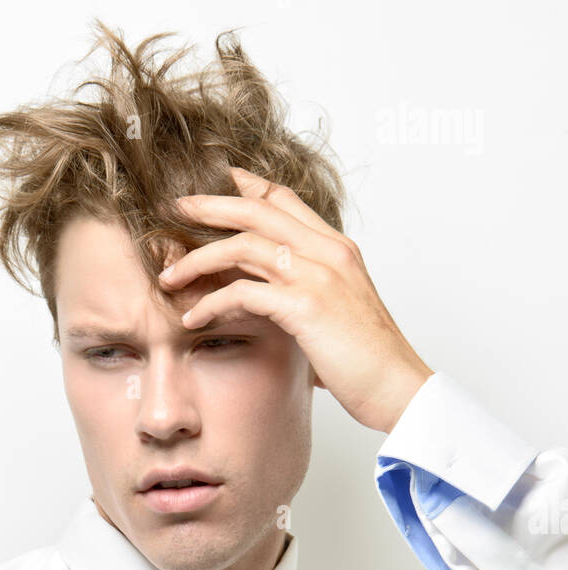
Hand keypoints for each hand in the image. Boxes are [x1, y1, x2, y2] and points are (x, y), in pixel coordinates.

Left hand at [158, 166, 433, 433]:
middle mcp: (328, 252)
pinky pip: (242, 294)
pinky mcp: (305, 306)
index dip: (249, 187)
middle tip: (175, 210)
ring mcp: (318, 276)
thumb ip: (309, 296)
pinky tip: (192, 319)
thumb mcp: (341, 315)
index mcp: (338, 249)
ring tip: (169, 277)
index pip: (287, 201)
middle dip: (210, 207)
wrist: (399, 387)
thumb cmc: (371, 361)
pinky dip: (211, 304)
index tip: (218, 182)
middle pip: (257, 211)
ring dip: (198, 260)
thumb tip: (279, 305)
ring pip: (243, 247)